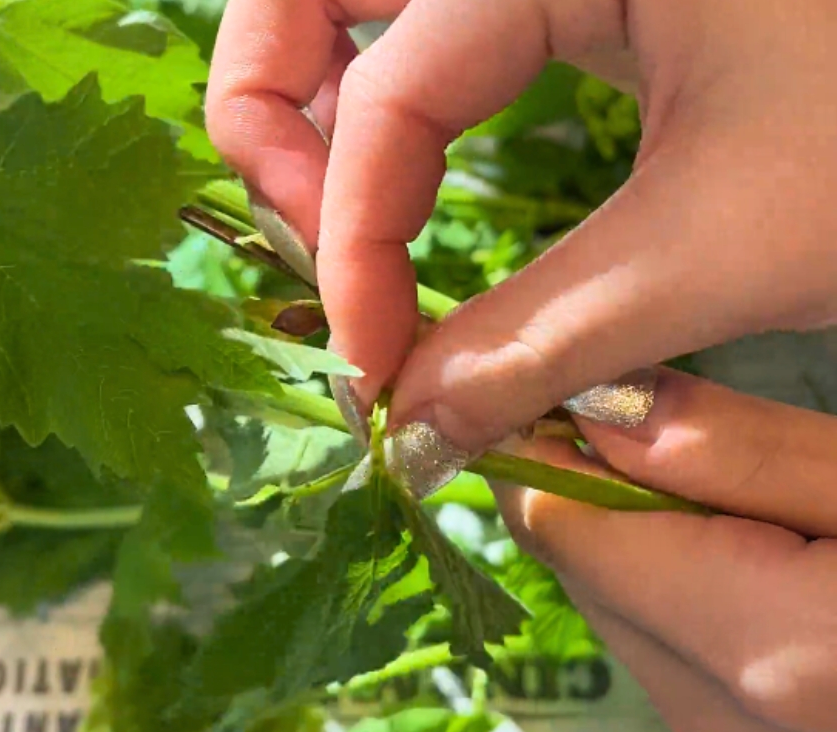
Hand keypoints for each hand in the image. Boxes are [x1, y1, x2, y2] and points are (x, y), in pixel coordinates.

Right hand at [206, 0, 836, 456]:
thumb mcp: (716, 248)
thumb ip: (540, 345)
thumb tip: (416, 431)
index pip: (390, 92)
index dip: (354, 242)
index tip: (375, 366)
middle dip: (274, 119)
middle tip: (303, 239)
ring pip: (363, 4)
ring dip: (324, 116)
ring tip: (344, 231)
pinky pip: (439, 32)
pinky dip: (399, 117)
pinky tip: (406, 193)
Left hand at [494, 367, 836, 731]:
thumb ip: (736, 451)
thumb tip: (591, 409)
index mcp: (764, 646)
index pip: (560, 525)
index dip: (547, 445)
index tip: (570, 385)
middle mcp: (723, 721)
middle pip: (579, 564)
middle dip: (603, 487)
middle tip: (674, 421)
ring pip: (616, 600)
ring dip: (645, 532)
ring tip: (742, 487)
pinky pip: (663, 639)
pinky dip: (679, 579)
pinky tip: (755, 547)